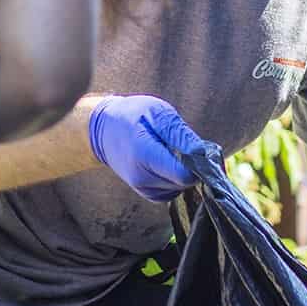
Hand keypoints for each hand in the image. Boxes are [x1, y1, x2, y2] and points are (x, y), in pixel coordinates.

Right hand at [87, 95, 203, 200]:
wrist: (103, 129)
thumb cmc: (132, 115)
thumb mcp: (158, 113)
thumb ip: (180, 134)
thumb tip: (203, 153)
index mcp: (144, 155)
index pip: (183, 175)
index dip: (199, 164)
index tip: (201, 150)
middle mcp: (141, 177)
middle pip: (183, 182)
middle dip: (192, 167)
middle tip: (186, 145)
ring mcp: (141, 187)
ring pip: (179, 189)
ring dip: (183, 173)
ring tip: (172, 151)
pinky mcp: (144, 192)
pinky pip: (170, 192)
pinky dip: (175, 180)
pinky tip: (167, 162)